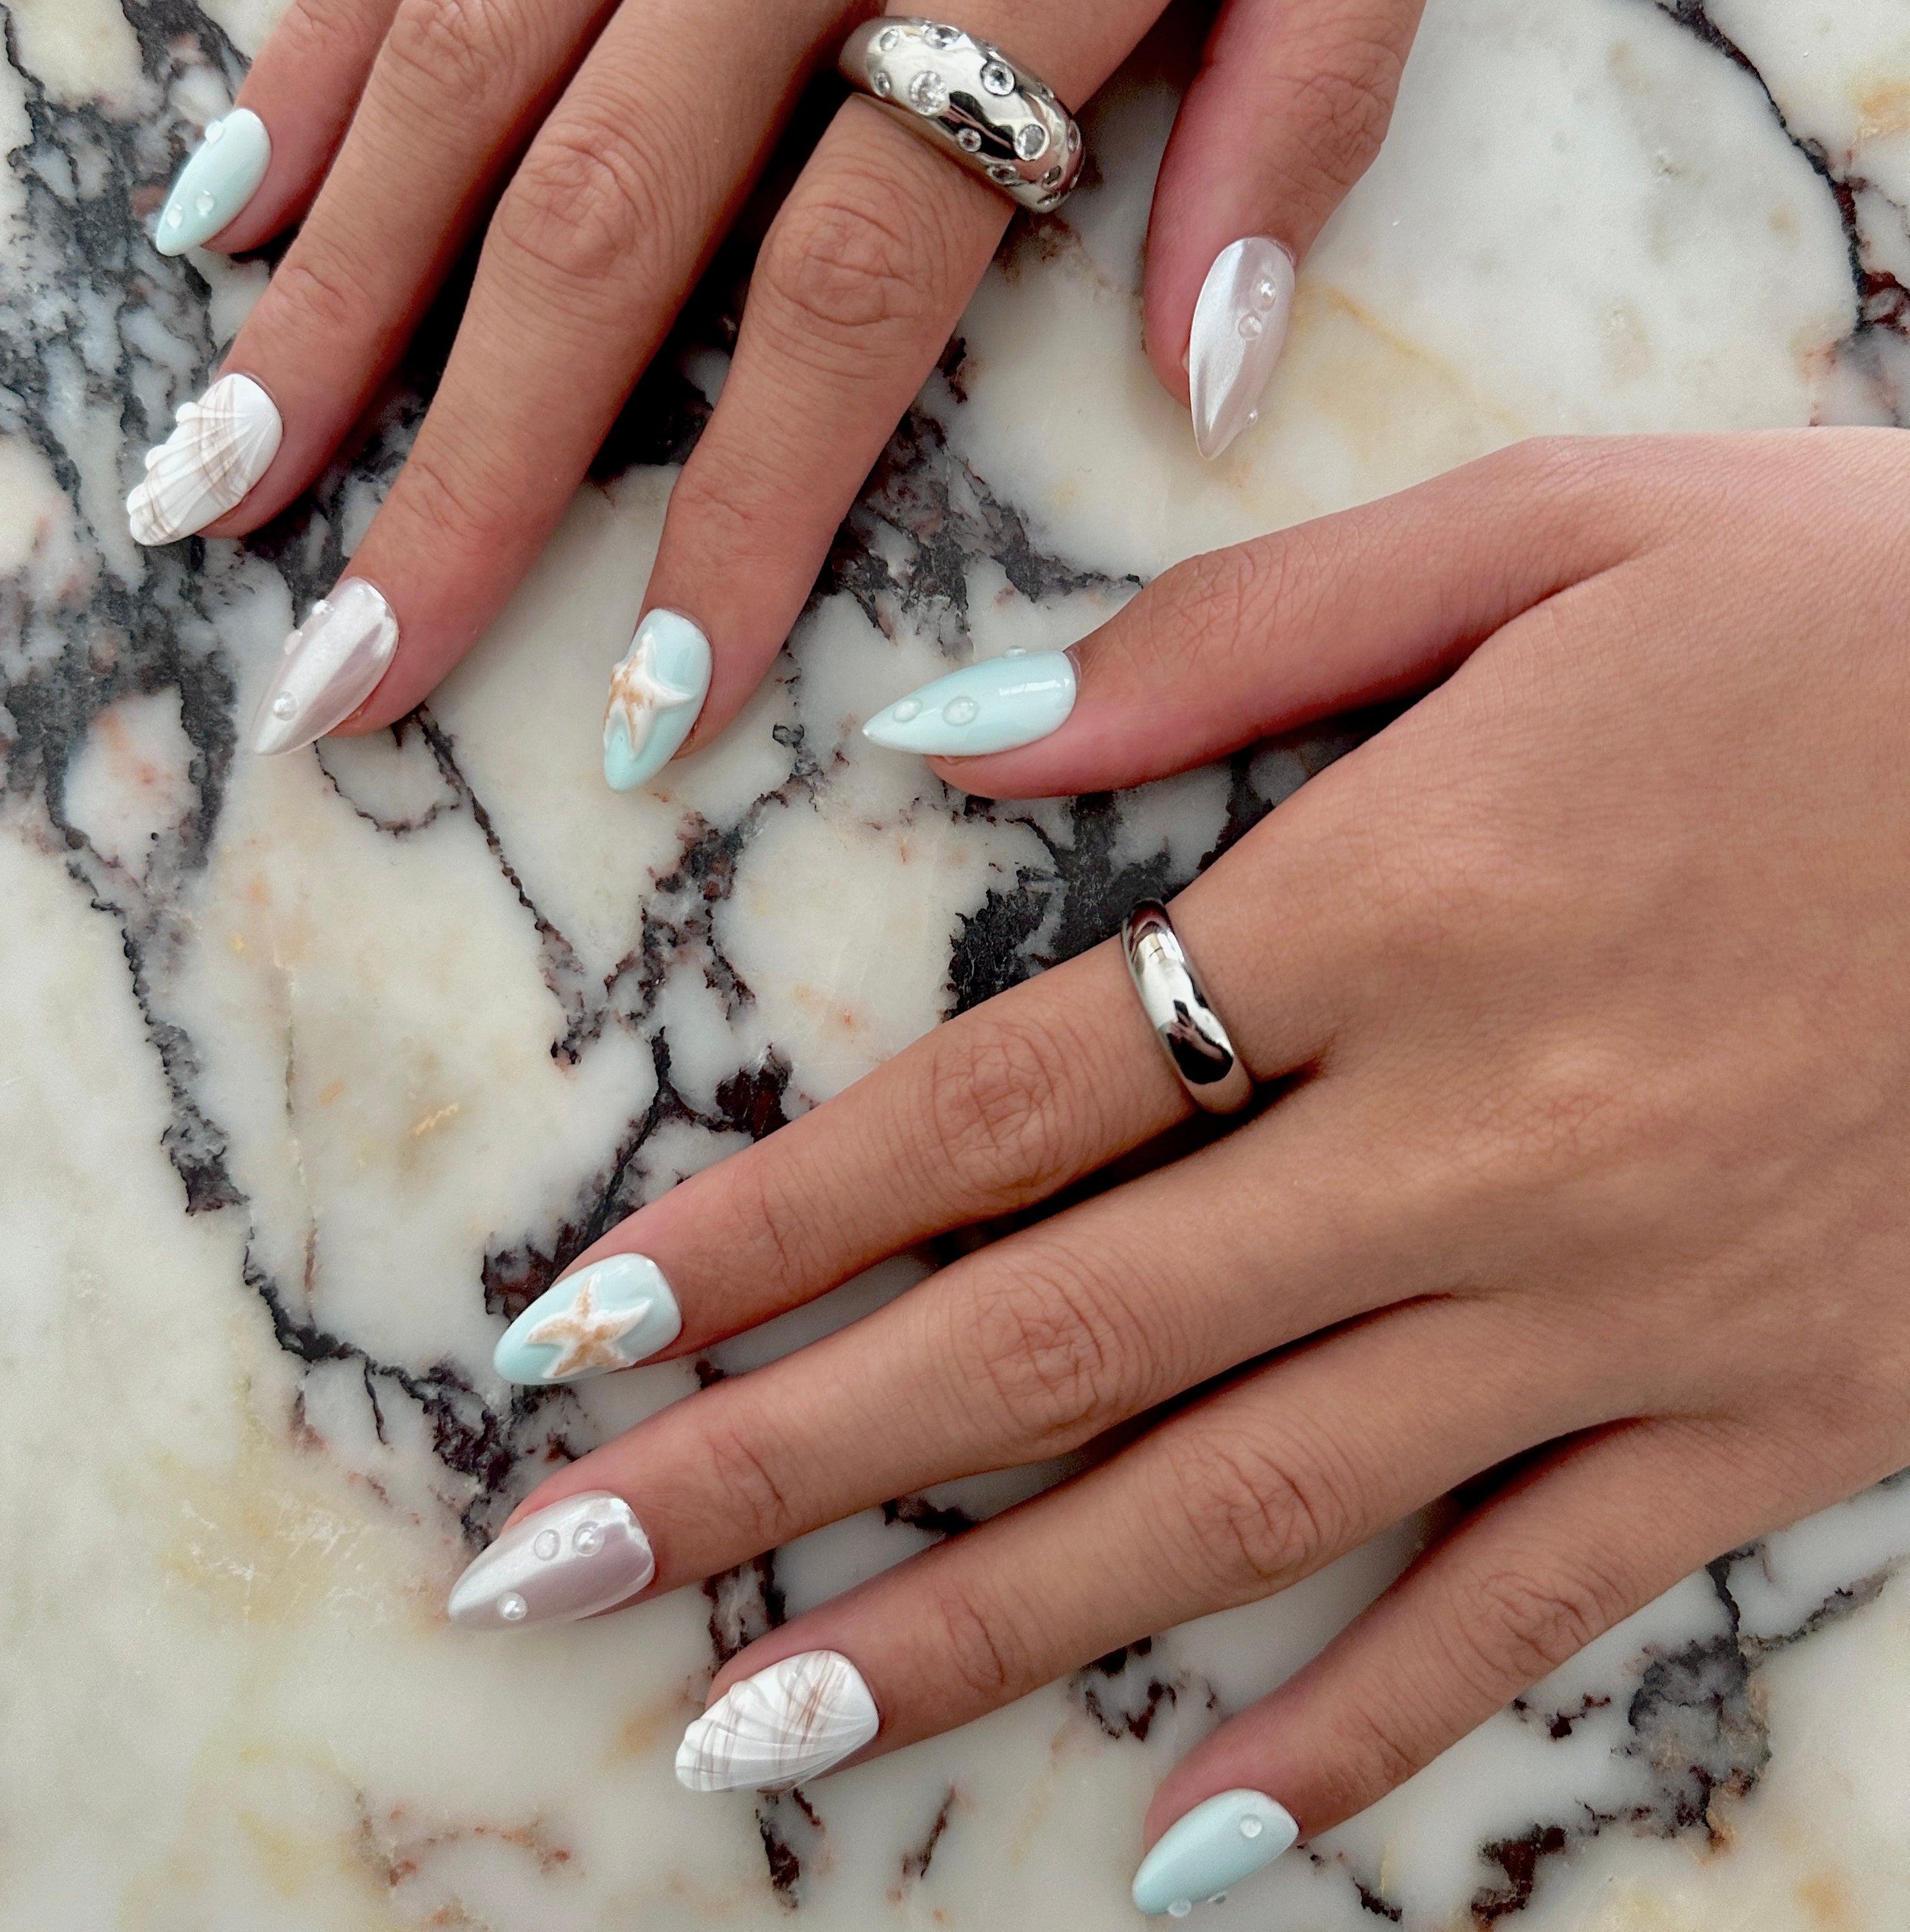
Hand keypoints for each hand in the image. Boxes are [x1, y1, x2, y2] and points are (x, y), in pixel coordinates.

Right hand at [129, 0, 1439, 779]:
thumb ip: (1298, 114)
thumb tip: (1201, 381)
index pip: (840, 299)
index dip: (736, 518)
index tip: (652, 704)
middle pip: (595, 229)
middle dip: (460, 469)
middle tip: (345, 666)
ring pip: (460, 77)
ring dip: (330, 302)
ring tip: (222, 483)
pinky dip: (313, 65)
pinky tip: (218, 216)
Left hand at [446, 428, 1909, 1913]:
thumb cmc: (1873, 608)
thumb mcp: (1554, 531)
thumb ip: (1231, 641)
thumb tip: (948, 742)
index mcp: (1397, 907)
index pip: (996, 1113)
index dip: (764, 1233)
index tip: (578, 1339)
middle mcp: (1475, 1146)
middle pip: (1054, 1344)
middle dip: (779, 1472)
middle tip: (555, 1581)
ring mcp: (1620, 1314)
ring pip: (1236, 1513)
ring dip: (974, 1635)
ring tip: (753, 1728)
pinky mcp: (1768, 1417)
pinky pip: (1522, 1613)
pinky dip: (1346, 1737)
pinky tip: (1178, 1840)